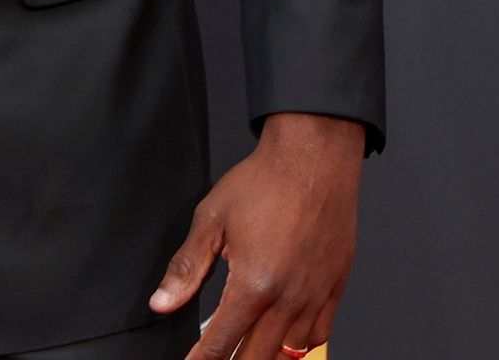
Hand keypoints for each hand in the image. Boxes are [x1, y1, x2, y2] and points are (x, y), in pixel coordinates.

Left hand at [151, 111, 363, 359]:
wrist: (314, 159)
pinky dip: (301, 343)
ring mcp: (315, 295)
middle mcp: (289, 298)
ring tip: (247, 352)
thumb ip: (186, 268)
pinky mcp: (336, 286)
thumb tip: (162, 302)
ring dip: (267, 356)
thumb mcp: (211, 220)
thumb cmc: (265, 182)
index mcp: (254, 284)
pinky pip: (320, 333)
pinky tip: (286, 340)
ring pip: (292, 351)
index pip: (221, 342)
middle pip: (257, 356)